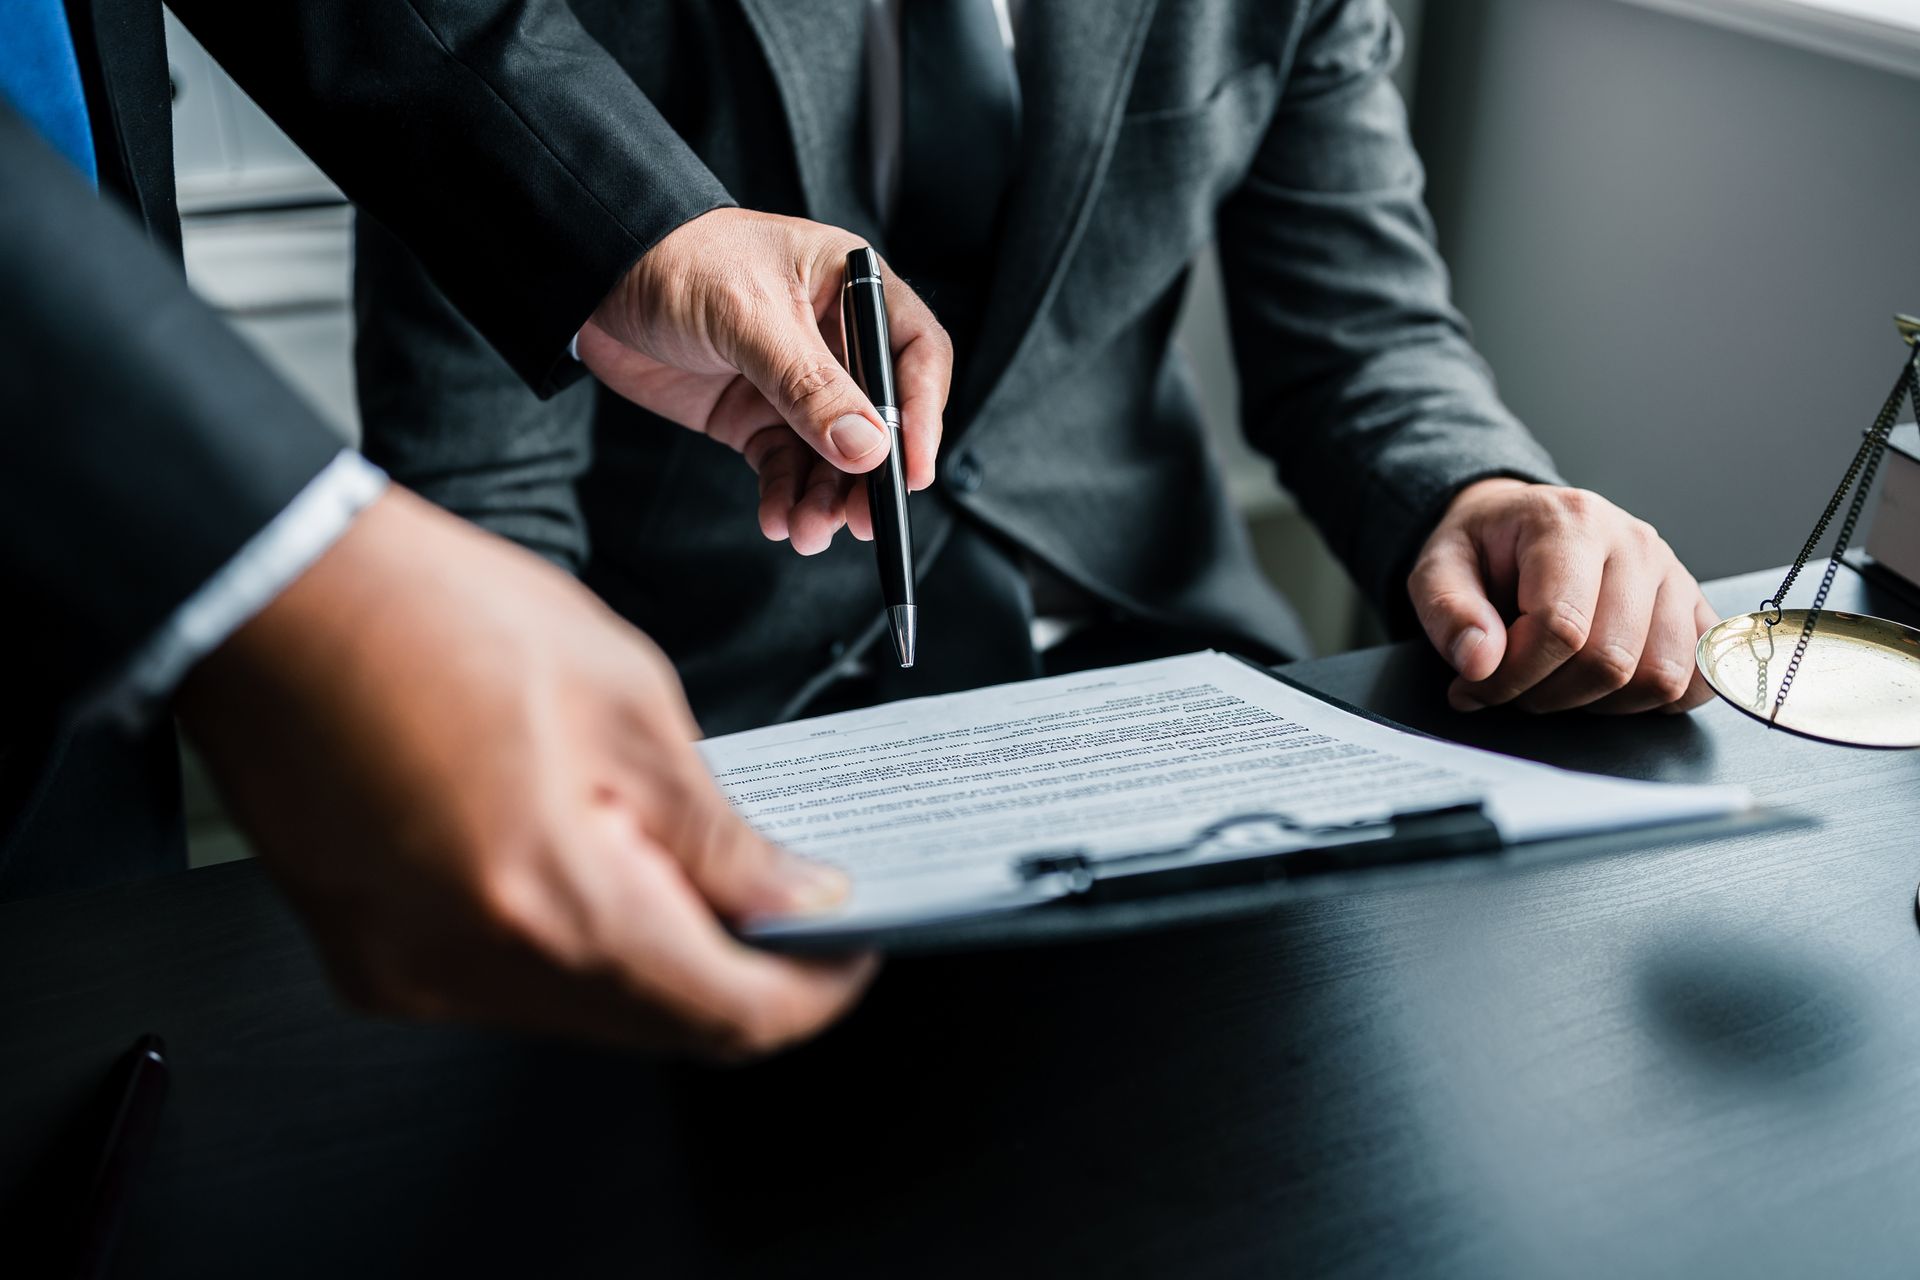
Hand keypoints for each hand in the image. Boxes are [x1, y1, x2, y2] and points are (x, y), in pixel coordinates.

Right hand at [177, 488, 875, 1057]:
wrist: (271, 592)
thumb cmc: (432, 616)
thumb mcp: (629, 704)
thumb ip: (720, 830)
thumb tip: (791, 892)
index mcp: (560, 905)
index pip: (733, 1014)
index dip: (815, 990)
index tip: (850, 947)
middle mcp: (478, 969)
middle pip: (661, 1026)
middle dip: (742, 972)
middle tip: (787, 900)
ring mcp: (413, 974)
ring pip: (587, 1012)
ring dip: (658, 954)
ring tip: (685, 861)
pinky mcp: (370, 958)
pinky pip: (509, 986)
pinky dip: (572, 942)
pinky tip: (593, 865)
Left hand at [578, 208, 950, 555]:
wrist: (591, 275)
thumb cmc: (674, 261)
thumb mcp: (749, 318)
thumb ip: (810, 386)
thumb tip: (868, 448)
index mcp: (851, 290)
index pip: (915, 356)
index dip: (922, 416)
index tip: (912, 472)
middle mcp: (833, 339)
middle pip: (878, 420)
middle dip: (871, 476)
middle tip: (862, 521)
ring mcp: (793, 383)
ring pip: (832, 456)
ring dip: (824, 499)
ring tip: (807, 530)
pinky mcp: (754, 416)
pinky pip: (785, 467)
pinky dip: (785, 497)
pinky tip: (777, 517)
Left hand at [1408, 479, 1717, 714]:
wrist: (1517, 525)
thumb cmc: (1483, 549)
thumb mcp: (1438, 568)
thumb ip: (1450, 612)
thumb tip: (1480, 662)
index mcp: (1571, 522)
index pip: (1561, 626)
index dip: (1514, 675)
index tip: (1476, 684)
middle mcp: (1635, 543)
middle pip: (1612, 659)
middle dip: (1550, 694)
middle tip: (1511, 686)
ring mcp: (1673, 576)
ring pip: (1661, 677)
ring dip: (1600, 702)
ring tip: (1555, 681)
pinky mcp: (1695, 608)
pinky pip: (1699, 679)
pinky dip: (1653, 699)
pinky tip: (1605, 686)